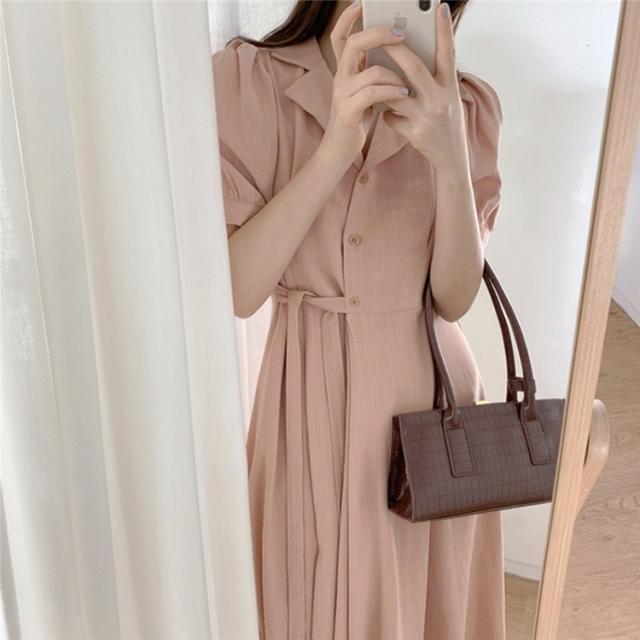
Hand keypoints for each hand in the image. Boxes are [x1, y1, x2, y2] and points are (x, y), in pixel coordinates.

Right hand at [318, 1, 410, 166]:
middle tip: (401, 34)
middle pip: (353, 44)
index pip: (341, 37)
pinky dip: (391, 92)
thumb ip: (374, 71)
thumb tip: (400, 50)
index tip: (361, 2)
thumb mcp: (365, 91)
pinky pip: (372, 94)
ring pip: (370, 72)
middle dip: (379, 34)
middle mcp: (340, 78)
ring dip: (394, 75)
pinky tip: (404, 95)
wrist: (340, 150)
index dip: (348, 18)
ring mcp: (342, 94)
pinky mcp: (348, 112)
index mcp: (345, 70)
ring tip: (408, 84)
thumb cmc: (358, 119)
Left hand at [379, 3, 467, 174]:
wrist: (452, 160)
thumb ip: (435, 81)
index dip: (444, 30)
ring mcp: (427, 117)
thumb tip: (410, 60)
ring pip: (396, 94)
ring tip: (379, 84)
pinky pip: (391, 118)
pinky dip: (389, 116)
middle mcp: (441, 99)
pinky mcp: (415, 133)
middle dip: (395, 50)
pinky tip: (395, 120)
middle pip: (414, 68)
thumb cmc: (448, 125)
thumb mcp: (449, 99)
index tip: (438, 7)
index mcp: (451, 87)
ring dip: (385, 89)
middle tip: (381, 35)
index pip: (448, 53)